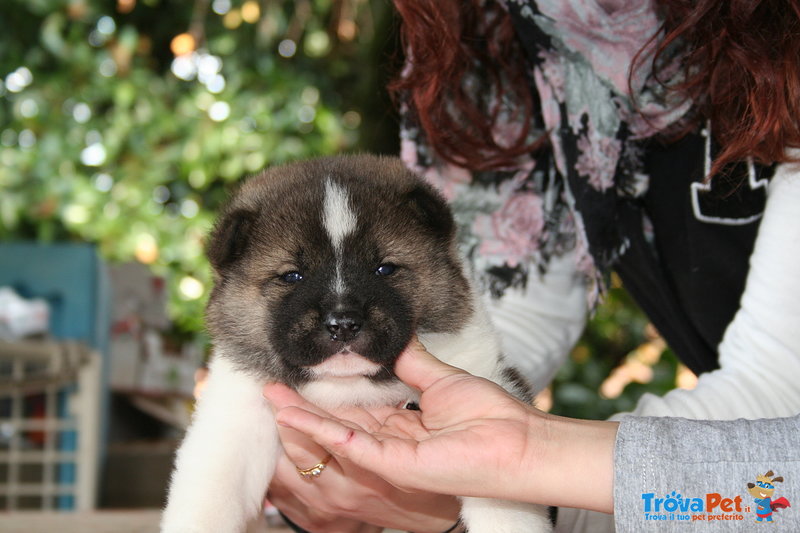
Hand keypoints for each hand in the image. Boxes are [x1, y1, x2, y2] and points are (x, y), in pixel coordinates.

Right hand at [267, 339, 616, 512]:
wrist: (519, 440)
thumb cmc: (490, 415)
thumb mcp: (441, 379)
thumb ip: (410, 361)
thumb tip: (388, 334)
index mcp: (401, 425)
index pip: (353, 411)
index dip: (325, 396)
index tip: (299, 378)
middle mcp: (390, 443)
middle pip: (337, 424)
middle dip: (303, 407)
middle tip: (269, 388)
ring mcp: (389, 456)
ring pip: (336, 436)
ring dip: (302, 418)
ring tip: (271, 399)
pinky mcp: (393, 465)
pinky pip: (351, 446)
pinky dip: (322, 430)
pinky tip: (297, 415)